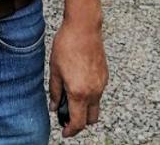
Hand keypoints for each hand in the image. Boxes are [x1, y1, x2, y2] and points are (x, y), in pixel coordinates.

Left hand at [49, 19, 107, 137]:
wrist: (84, 27)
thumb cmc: (67, 45)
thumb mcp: (55, 69)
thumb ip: (55, 91)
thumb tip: (54, 107)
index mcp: (79, 92)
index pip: (78, 122)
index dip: (70, 130)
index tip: (65, 132)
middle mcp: (93, 92)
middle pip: (91, 119)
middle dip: (80, 122)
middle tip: (67, 116)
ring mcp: (101, 84)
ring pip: (96, 106)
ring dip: (85, 108)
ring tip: (71, 95)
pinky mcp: (105, 75)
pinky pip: (98, 92)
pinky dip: (90, 95)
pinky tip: (79, 82)